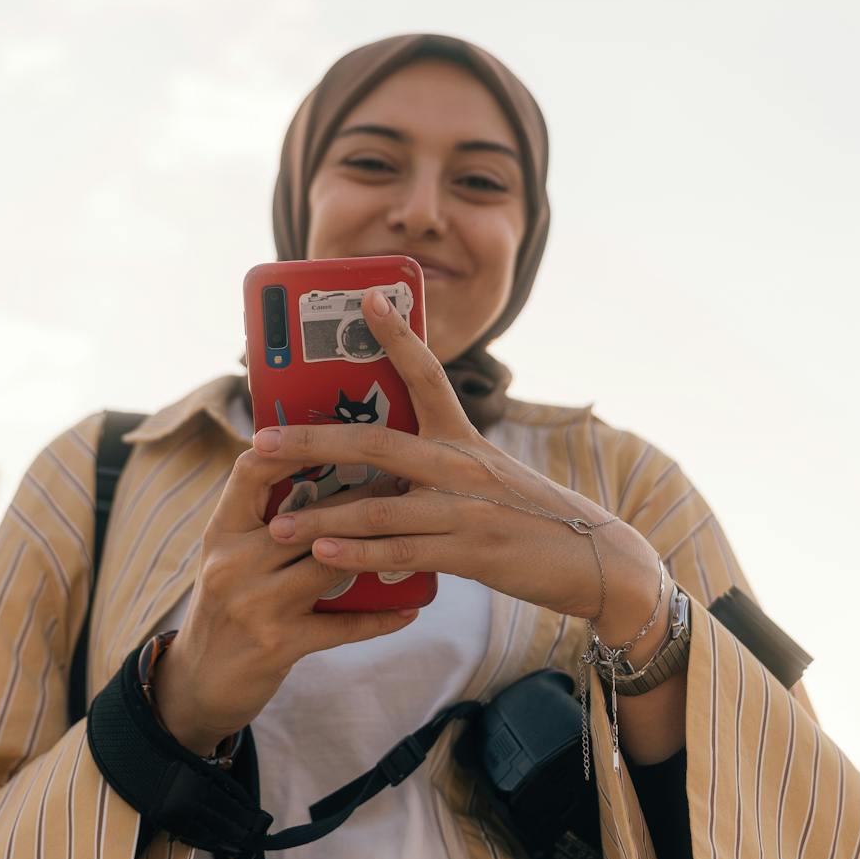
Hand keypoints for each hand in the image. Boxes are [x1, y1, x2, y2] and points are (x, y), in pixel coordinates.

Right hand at [152, 448, 419, 755]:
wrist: (197, 683)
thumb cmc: (224, 607)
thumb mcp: (227, 557)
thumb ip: (262, 521)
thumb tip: (320, 468)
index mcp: (221, 533)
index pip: (251, 471)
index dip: (293, 445)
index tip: (339, 429)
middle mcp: (234, 563)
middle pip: (307, 518)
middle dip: (360, 496)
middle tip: (405, 477)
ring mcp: (257, 606)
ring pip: (330, 564)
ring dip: (378, 549)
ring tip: (417, 531)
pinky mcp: (279, 645)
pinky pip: (343, 625)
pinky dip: (380, 617)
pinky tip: (412, 608)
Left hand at [257, 288, 665, 651]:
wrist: (595, 560)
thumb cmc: (532, 515)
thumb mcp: (489, 474)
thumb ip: (439, 462)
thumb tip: (377, 461)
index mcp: (465, 438)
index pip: (429, 374)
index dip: (397, 335)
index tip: (368, 298)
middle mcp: (462, 466)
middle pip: (376, 443)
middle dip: (314, 440)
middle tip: (264, 439)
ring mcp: (465, 510)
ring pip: (379, 506)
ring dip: (322, 514)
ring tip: (277, 522)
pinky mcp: (470, 552)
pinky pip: (401, 551)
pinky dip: (358, 553)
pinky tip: (323, 552)